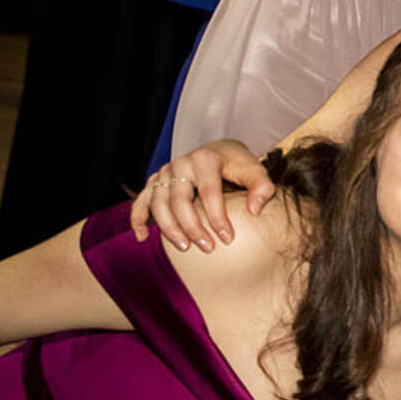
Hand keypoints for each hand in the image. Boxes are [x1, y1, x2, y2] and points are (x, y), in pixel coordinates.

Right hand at [128, 139, 269, 249]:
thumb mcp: (255, 171)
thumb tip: (254, 210)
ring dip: (169, 228)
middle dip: (192, 226)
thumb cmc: (238, 165)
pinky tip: (142, 237)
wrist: (220, 151)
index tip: (227, 239)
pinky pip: (141, 200)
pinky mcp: (155, 182)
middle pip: (180, 199)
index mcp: (206, 158)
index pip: (209, 191)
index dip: (217, 217)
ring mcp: (165, 172)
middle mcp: (181, 163)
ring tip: (184, 247)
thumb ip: (262, 188)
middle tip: (207, 248)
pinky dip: (138, 218)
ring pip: (158, 203)